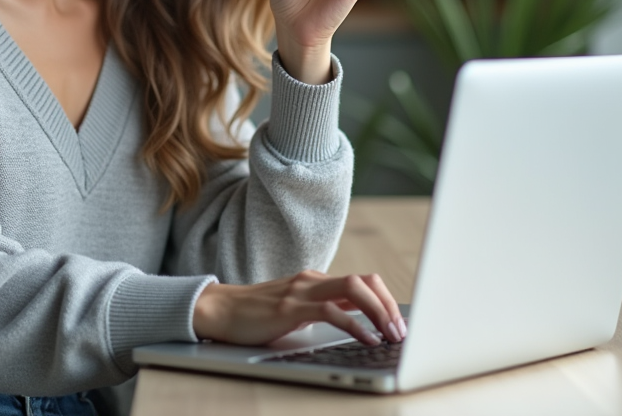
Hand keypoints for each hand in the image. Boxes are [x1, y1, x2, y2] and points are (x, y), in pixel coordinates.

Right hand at [192, 269, 406, 346]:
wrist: (219, 310)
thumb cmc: (256, 315)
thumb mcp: (296, 311)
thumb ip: (321, 311)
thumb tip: (354, 326)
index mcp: (316, 281)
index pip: (364, 281)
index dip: (387, 301)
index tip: (399, 324)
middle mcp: (312, 281)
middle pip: (366, 282)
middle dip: (390, 306)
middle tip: (401, 332)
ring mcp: (301, 291)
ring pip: (354, 290)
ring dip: (380, 313)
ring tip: (390, 336)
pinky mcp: (290, 308)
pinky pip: (331, 311)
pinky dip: (355, 326)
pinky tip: (366, 340)